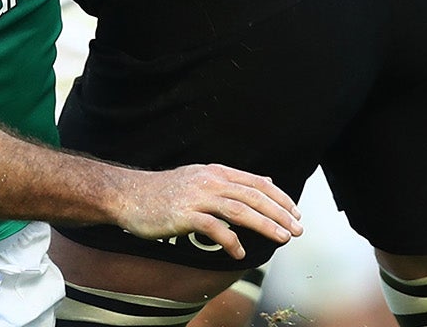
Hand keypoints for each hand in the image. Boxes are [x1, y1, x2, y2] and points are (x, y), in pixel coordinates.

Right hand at [109, 163, 301, 260]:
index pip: (256, 182)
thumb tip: (265, 181)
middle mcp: (209, 180)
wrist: (128, 194)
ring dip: (265, 225)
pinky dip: (231, 242)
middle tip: (297, 230)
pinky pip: (214, 229)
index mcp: (215, 171)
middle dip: (280, 213)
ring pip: (240, 210)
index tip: (296, 213)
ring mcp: (197, 197)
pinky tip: (240, 254)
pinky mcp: (184, 214)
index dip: (280, 198)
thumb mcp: (200, 177)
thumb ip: (231, 181)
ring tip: (282, 239)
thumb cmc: (164, 191)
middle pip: (253, 196)